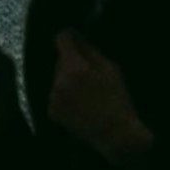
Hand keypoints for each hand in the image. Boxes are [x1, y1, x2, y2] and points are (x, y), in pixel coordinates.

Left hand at [45, 31, 155, 165]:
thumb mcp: (110, 68)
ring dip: (67, 81)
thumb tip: (75, 35)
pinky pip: (55, 95)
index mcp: (74, 67)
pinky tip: (80, 106)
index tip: (74, 39)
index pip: (61, 38)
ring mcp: (53, 97)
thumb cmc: (117, 100)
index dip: (69, 36)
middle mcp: (59, 81)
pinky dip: (64, 97)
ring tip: (86, 95)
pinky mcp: (52, 111)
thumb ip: (89, 49)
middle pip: (60, 60)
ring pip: (57, 78)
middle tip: (89, 77)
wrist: (115, 134)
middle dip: (71, 63)